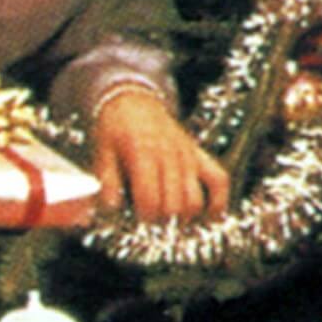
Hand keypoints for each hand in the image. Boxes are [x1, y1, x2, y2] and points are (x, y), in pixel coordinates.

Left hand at [92, 89, 229, 222]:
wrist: (134, 99)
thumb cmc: (116, 125)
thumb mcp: (102, 151)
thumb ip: (106, 182)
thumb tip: (110, 209)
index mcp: (143, 153)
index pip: (150, 199)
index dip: (143, 216)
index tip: (136, 221)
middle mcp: (169, 155)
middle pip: (173, 204)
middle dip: (161, 220)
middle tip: (151, 222)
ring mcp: (187, 155)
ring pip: (194, 199)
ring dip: (184, 217)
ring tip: (171, 222)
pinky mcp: (198, 154)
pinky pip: (219, 179)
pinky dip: (218, 201)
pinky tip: (210, 215)